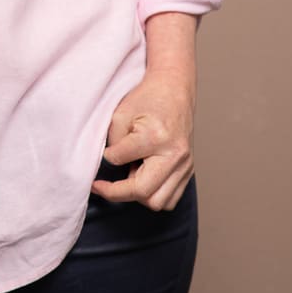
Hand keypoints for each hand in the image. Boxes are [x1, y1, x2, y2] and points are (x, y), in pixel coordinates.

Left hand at [90, 67, 194, 210]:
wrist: (174, 90)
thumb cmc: (147, 99)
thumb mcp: (121, 113)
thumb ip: (113, 141)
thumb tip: (109, 166)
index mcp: (156, 137)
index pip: (120, 160)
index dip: (106, 158)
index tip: (103, 155)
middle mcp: (174, 154)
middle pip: (143, 193)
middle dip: (117, 192)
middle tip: (103, 185)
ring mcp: (185, 165)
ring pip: (158, 202)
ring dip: (138, 195)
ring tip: (130, 175)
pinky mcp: (188, 171)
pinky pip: (169, 199)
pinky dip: (153, 195)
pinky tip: (143, 177)